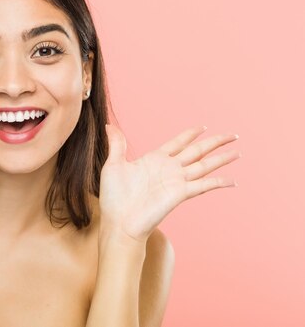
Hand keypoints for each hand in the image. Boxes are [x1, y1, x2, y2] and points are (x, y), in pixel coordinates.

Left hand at [98, 124, 240, 242]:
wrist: (118, 222)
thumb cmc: (114, 198)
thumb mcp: (113, 165)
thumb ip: (117, 144)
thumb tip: (109, 125)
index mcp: (154, 159)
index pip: (177, 143)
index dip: (190, 134)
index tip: (202, 127)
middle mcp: (169, 169)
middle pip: (197, 151)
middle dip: (215, 142)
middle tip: (233, 134)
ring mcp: (176, 181)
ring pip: (204, 165)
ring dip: (221, 158)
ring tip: (238, 151)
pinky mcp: (180, 194)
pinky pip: (204, 186)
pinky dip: (218, 182)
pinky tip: (233, 180)